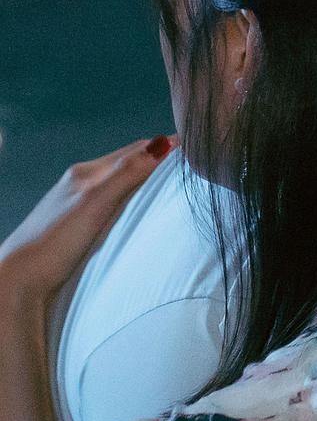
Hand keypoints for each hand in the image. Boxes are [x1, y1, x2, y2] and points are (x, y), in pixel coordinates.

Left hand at [0, 135, 174, 304]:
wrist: (19, 276)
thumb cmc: (56, 241)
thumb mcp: (96, 203)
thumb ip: (127, 174)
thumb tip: (163, 144)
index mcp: (87, 172)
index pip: (135, 149)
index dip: (165, 146)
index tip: (192, 146)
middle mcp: (81, 180)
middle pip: (127, 160)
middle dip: (157, 156)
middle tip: (189, 160)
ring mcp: (77, 199)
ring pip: (120, 178)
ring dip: (145, 174)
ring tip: (171, 179)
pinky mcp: (76, 219)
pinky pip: (112, 195)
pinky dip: (132, 192)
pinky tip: (138, 203)